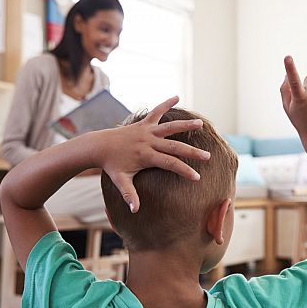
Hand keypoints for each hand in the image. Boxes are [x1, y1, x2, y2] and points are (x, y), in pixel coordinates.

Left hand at [96, 96, 209, 212]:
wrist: (99, 146)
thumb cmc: (111, 165)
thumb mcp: (120, 181)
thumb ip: (129, 195)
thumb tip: (135, 210)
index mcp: (145, 156)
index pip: (169, 163)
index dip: (184, 170)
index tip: (197, 177)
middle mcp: (148, 141)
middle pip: (174, 146)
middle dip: (192, 152)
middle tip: (207, 156)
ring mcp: (146, 130)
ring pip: (169, 127)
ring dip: (185, 125)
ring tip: (201, 124)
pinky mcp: (143, 123)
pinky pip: (156, 111)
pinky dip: (165, 103)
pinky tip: (176, 96)